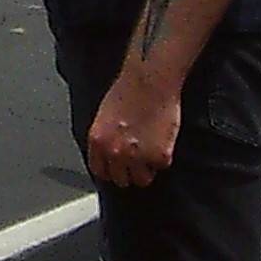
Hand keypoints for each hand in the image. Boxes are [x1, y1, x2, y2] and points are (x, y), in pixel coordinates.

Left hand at [85, 65, 181, 187]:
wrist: (151, 81)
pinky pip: (161, 167)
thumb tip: (109, 154)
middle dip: (128, 171)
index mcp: (98, 141)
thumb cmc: (129, 90)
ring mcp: (137, 157)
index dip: (110, 169)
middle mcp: (115, 152)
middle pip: (120, 179)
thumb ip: (106, 138)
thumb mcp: (105, 116)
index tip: (117, 168)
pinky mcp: (159, 157)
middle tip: (137, 160)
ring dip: (146, 169)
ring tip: (150, 152)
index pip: (99, 171)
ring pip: (141, 180)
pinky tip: (161, 140)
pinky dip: (163, 157)